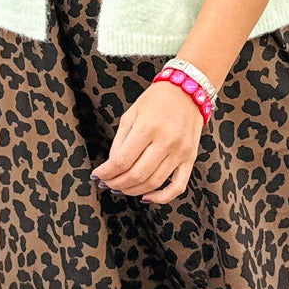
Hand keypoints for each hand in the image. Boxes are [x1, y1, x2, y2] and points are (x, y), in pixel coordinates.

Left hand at [91, 78, 204, 203]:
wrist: (187, 90)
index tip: (97, 175)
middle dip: (117, 183)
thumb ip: (120, 141)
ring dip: (133, 190)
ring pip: (154, 182)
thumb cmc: (156, 100)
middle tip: (107, 183)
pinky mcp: (191, 158)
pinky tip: (147, 197)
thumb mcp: (131, 114)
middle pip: (137, 175)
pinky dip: (162, 197)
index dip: (106, 172)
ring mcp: (180, 152)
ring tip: (121, 187)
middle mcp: (166, 141)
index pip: (122, 160)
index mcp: (147, 127)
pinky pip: (178, 186)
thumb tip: (111, 166)